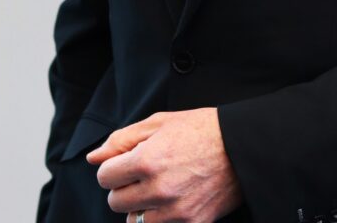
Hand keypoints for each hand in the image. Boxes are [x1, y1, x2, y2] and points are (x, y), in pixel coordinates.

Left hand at [86, 107, 242, 222]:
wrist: (242, 146)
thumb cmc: (201, 129)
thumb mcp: (160, 122)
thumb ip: (122, 139)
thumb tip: (94, 158)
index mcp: (147, 160)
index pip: (105, 177)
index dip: (114, 167)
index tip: (127, 163)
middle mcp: (158, 189)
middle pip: (116, 202)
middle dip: (125, 188)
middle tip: (144, 174)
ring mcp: (175, 211)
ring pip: (135, 221)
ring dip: (141, 207)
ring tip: (160, 188)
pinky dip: (162, 218)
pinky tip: (174, 200)